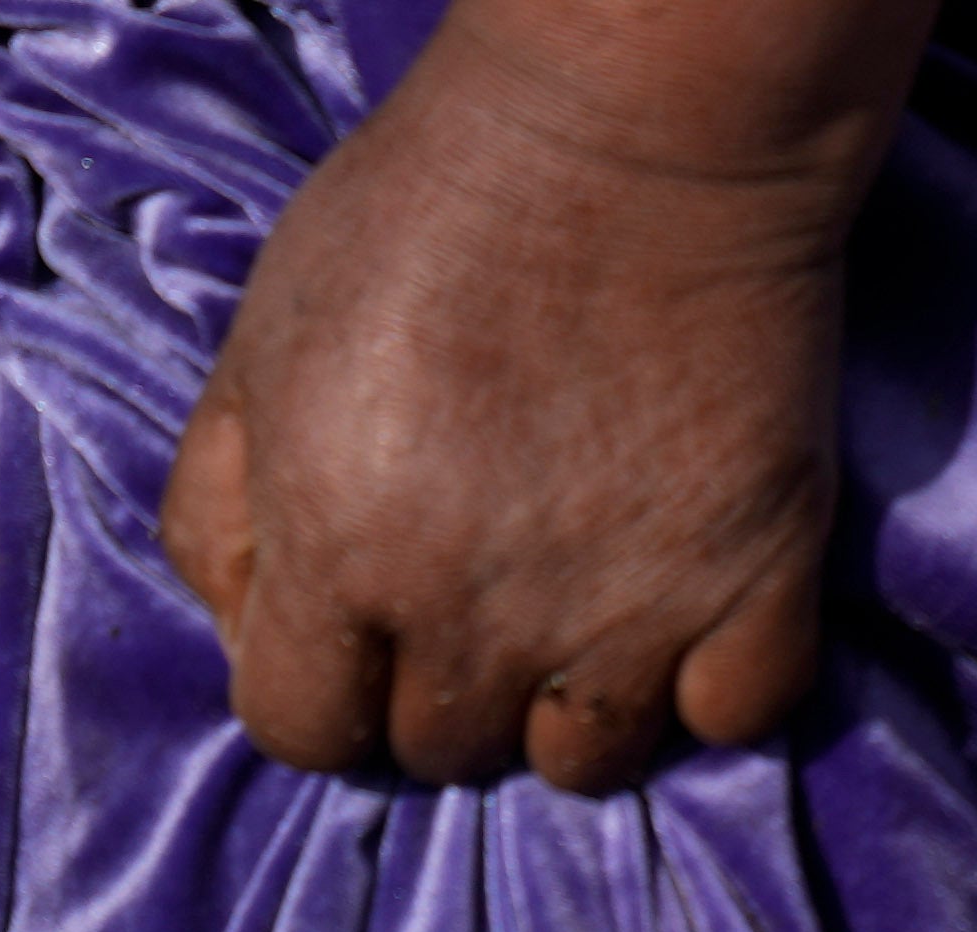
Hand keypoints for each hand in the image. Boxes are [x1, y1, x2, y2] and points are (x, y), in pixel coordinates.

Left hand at [160, 0, 932, 789]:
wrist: (640, 122)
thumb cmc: (430, 210)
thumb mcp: (259, 340)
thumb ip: (219, 506)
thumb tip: (243, 630)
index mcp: (340, 556)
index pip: (301, 733)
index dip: (318, 687)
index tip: (352, 626)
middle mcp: (476, 616)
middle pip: (441, 751)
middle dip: (437, 686)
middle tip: (471, 578)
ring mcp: (627, 613)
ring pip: (581, 764)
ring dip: (566, 709)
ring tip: (573, 609)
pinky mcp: (757, 580)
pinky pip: (731, 719)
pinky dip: (706, 688)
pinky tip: (679, 610)